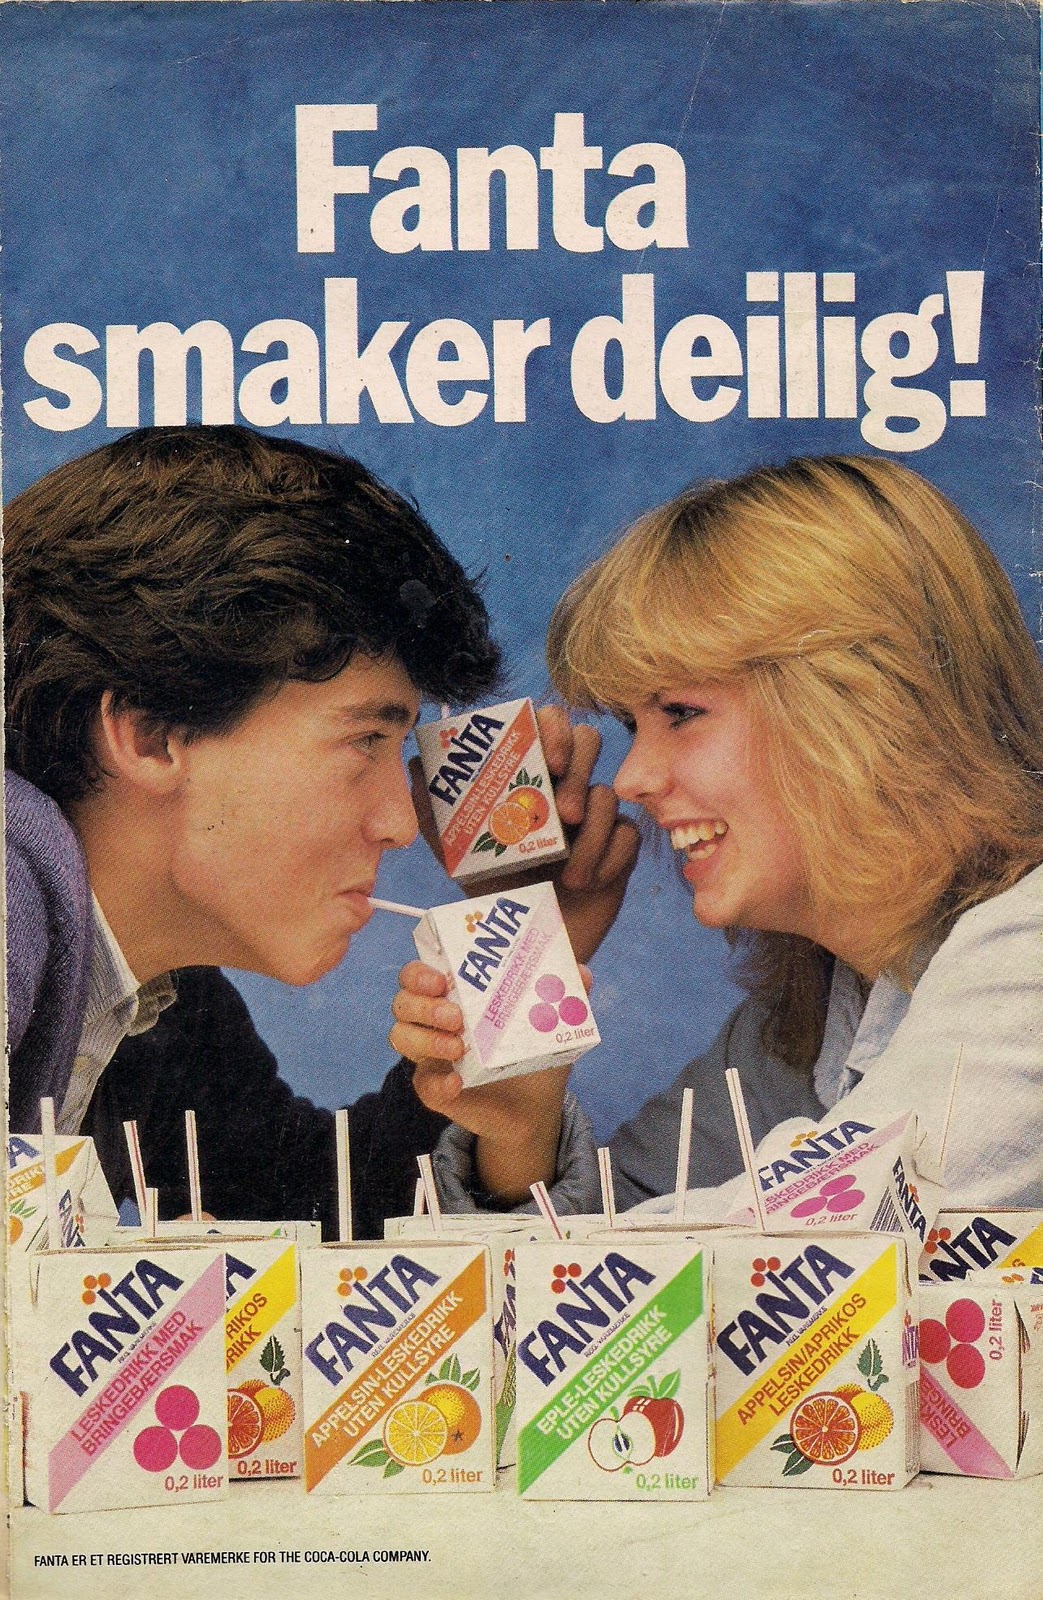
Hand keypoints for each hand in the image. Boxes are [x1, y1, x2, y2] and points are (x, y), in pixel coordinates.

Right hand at [390, 958, 586, 1199]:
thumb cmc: (532, 1049)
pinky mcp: (437, 1091)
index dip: (419, 972)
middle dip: (422, 1004)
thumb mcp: (549, 1020)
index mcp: (453, 996)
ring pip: (400, 1038)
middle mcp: (433, 1023)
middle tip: (456, 1014)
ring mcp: (431, 1057)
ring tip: (458, 1046)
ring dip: (425, 1038)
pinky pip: (423, 1085)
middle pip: (402, 1004)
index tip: (443, 977)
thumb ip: (564, 993)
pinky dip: (437, 1082)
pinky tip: (457, 1082)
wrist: (534, 1105)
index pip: (417, 975)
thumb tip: (582, 973)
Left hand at [412, 704, 638, 962]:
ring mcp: (595, 812)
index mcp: (529, 773)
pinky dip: (606, 859)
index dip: (555, 729)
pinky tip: (586, 883)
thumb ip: (434, 807)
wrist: (529, 934)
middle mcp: (564, 783)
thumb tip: (417, 763)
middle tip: (564, 814)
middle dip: (579, 772)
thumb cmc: (493, 883)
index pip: (549, 723)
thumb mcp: (456, 849)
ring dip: (590, 836)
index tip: (548, 761)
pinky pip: (626, 834)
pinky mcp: (620, 843)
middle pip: (588, 741)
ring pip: (606, 794)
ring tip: (571, 876)